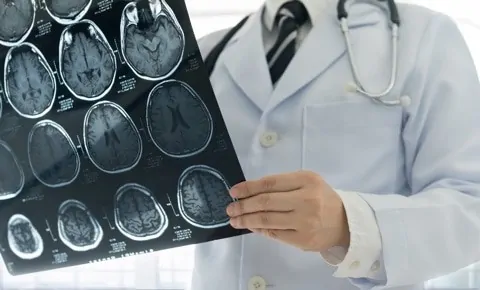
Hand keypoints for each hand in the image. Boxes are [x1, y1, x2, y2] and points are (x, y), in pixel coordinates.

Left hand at [226, 171, 349, 251]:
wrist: (345, 222)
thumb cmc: (321, 198)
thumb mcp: (306, 182)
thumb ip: (282, 184)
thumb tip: (250, 193)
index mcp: (307, 180)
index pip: (270, 183)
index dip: (248, 187)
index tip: (234, 191)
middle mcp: (306, 199)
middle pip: (265, 202)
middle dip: (243, 206)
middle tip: (230, 208)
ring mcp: (304, 221)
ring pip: (267, 220)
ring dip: (246, 220)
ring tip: (234, 220)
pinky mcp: (302, 239)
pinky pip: (273, 234)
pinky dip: (258, 229)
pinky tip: (250, 226)